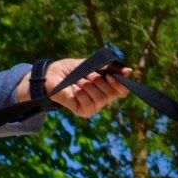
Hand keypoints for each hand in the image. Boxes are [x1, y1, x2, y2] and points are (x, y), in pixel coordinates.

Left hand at [16, 58, 131, 117]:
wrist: (49, 76)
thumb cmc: (68, 70)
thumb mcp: (88, 64)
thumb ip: (106, 67)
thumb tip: (128, 71)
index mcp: (106, 88)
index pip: (122, 91)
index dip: (120, 84)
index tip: (111, 75)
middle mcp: (102, 99)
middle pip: (112, 93)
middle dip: (99, 81)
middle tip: (86, 76)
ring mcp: (93, 107)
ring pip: (101, 98)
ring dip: (88, 86)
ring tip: (78, 82)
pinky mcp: (83, 112)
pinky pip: (89, 104)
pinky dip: (81, 93)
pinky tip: (74, 90)